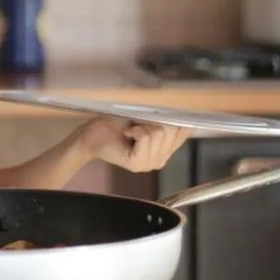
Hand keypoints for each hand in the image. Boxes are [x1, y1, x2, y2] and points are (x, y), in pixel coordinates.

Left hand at [72, 116, 191, 172]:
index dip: (174, 118)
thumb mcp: (144, 120)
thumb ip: (166, 122)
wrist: (90, 136)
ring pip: (159, 132)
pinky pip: (147, 136)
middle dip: (153, 121)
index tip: (158, 115)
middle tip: (136, 126)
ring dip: (142, 125)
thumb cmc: (113, 125)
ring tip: (130, 131)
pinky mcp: (138, 163)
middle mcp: (160, 161)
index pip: (185, 131)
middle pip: (172, 130)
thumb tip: (189, 117)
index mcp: (164, 151)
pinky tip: (126, 135)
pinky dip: (135, 130)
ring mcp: (149, 164)